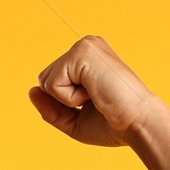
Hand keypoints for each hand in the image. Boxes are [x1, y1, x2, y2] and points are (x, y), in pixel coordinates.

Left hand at [28, 35, 169, 147]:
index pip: (52, 82)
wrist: (138, 123)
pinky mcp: (82, 52)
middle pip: (45, 79)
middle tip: (94, 101)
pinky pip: (52, 83)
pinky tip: (93, 93)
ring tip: (95, 96)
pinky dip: (69, 97)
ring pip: (46, 80)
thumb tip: (31, 91)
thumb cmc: (113, 123)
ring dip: (67, 99)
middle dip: (62, 101)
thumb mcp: (74, 120)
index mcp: (86, 58)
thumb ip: (50, 109)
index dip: (64, 103)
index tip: (94, 103)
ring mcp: (84, 45)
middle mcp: (85, 46)